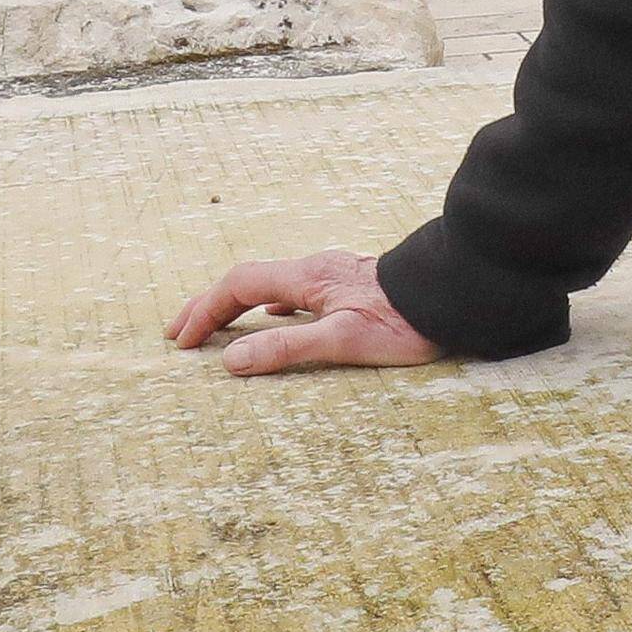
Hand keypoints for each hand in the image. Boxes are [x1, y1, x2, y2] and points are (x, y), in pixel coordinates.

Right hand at [167, 251, 445, 376]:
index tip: (184, 343)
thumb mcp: (343, 340)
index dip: (205, 311)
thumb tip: (231, 361)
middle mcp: (314, 269)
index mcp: (306, 278)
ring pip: (269, 284)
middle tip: (177, 333)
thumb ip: (287, 348)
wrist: (454, 293)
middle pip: (246, 281)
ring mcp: (333, 275)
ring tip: (216, 326)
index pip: (238, 286)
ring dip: (236, 305)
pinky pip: (294, 291)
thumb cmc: (404, 320)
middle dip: (209, 305)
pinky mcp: (351, 286)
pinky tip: (275, 316)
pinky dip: (268, 305)